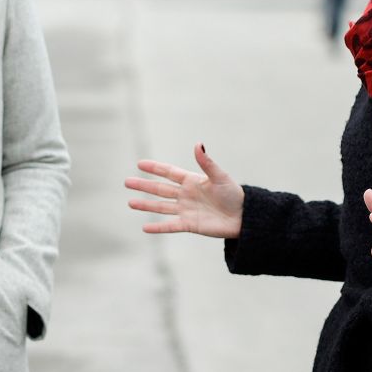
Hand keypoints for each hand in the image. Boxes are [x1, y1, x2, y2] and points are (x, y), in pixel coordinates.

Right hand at [125, 144, 244, 238]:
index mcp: (192, 181)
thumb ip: (206, 163)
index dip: (155, 168)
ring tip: (130, 202)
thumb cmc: (234, 194)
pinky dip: (158, 227)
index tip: (140, 164)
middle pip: (160, 189)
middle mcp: (186, 195)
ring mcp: (186, 210)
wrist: (244, 217)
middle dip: (144, 185)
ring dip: (146, 205)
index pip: (169, 173)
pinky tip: (145, 227)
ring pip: (161, 207)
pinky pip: (170, 226)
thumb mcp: (220, 177)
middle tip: (127, 182)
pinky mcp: (189, 224)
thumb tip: (198, 144)